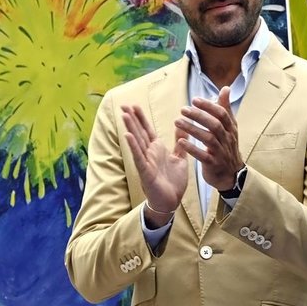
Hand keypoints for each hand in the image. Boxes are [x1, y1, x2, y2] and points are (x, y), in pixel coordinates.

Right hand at [122, 104, 188, 222]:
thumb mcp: (179, 159)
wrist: (171, 201)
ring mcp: (146, 162)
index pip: (147, 130)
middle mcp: (149, 153)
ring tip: (124, 115)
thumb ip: (180, 144)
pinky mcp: (145, 171)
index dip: (141, 118)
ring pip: (137, 142)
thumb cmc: (173, 181)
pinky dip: (133, 146)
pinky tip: (128, 136)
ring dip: (131, 128)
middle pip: (139, 132)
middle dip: (132, 119)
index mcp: (157, 149)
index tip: (134, 105)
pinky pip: (139, 157)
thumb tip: (182, 128)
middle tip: (123, 104)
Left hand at [175, 87, 242, 191]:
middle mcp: (227, 139)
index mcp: (231, 128)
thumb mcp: (229, 127)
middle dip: (199, 115)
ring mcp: (221, 152)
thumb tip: (226, 88)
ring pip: (208, 138)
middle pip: (215, 124)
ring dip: (192, 129)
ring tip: (177, 122)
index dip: (209, 106)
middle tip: (182, 109)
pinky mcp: (214, 164)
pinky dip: (192, 149)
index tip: (194, 100)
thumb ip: (225, 108)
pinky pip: (203, 156)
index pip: (222, 114)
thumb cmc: (227, 147)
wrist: (232, 174)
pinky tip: (181, 142)